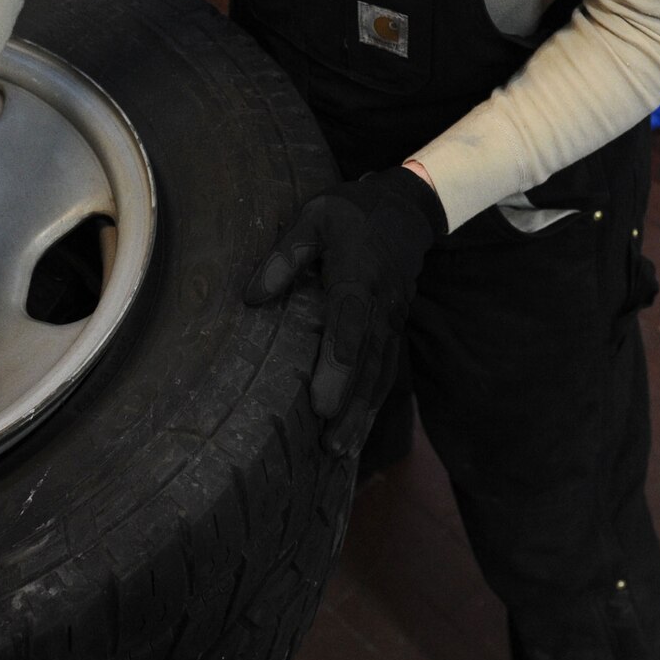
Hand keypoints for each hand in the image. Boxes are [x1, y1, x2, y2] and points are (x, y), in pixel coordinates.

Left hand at [245, 167, 445, 455]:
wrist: (406, 209)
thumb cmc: (350, 214)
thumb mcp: (313, 218)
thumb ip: (284, 257)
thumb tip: (252, 298)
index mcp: (358, 276)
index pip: (349, 325)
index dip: (337, 366)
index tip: (321, 403)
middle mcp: (381, 304)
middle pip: (368, 362)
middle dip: (350, 406)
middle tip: (330, 445)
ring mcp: (392, 319)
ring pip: (380, 372)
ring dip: (364, 413)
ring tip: (342, 450)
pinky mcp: (395, 328)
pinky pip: (387, 369)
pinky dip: (374, 402)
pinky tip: (359, 430)